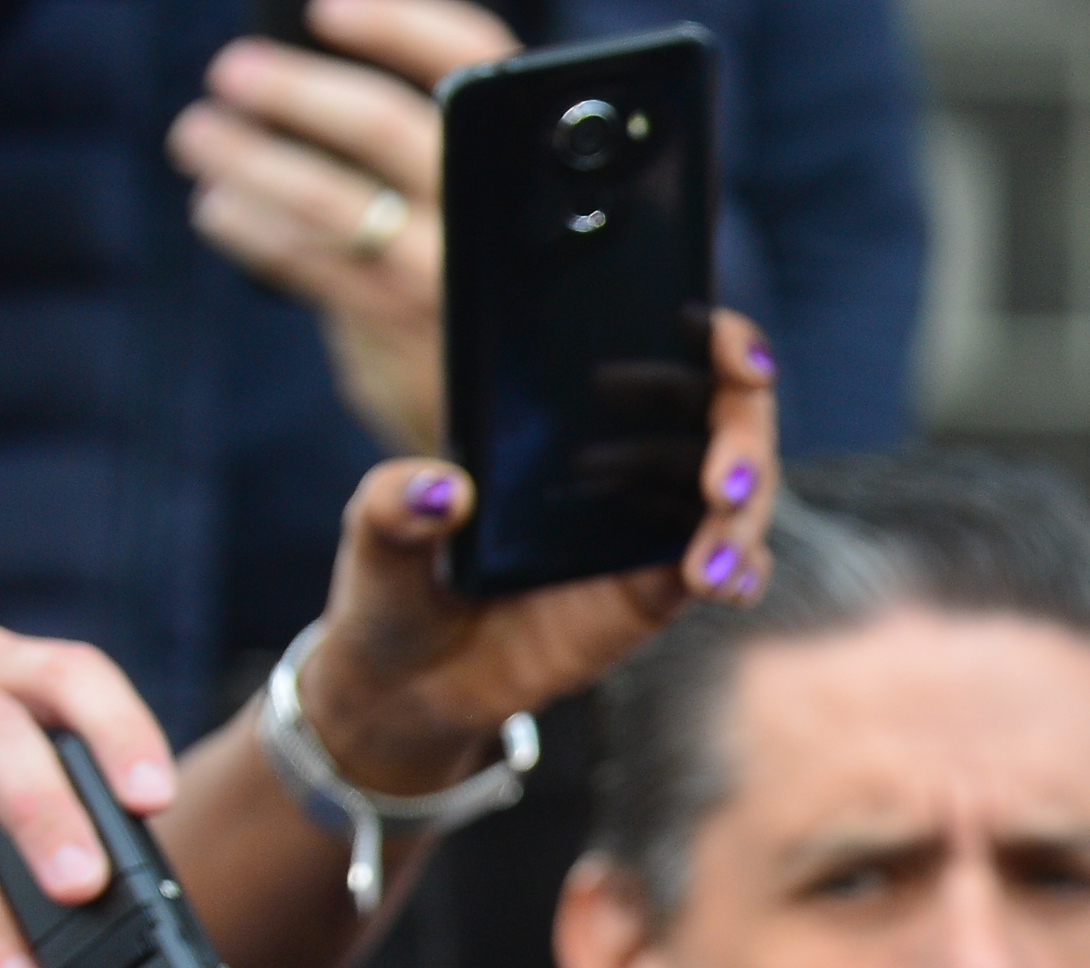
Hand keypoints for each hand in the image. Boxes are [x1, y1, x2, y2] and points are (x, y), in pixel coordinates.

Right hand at [0, 637, 181, 967]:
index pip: (72, 678)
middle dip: (42, 812)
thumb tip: (125, 904)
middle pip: (4, 738)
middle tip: (81, 887)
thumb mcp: (36, 753)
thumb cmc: (9, 763)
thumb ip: (75, 801)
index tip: (152, 799)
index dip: (120, 733)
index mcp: (19, 678)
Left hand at [170, 0, 519, 454]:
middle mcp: (493, 229)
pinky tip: (221, 208)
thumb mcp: (508, 252)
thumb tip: (328, 96)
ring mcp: (441, 284)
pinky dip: (246, 225)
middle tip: (234, 75)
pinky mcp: (390, 335)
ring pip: (324, 195)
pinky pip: (298, 260)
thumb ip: (450, 186)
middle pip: (385, 127)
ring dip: (245, 158)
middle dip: (295, 92)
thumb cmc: (514, 332)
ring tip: (199, 138)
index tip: (324, 12)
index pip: (480, 72)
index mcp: (532, 186)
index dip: (402, 27)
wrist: (541, 453)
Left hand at [294, 310, 779, 797]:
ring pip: (741, 497)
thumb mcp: (376, 533)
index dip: (719, 341)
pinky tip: (723, 589)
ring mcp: (650, 521)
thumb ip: (394, 505)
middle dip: (745, 442)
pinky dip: (741, 572)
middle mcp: (626, 452)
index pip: (667, 349)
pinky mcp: (661, 587)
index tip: (732, 356)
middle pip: (729, 421)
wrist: (419, 677)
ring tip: (706, 570)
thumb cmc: (401, 583)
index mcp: (568, 408)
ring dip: (743, 523)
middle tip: (721, 485)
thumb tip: (443, 490)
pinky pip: (730, 567)